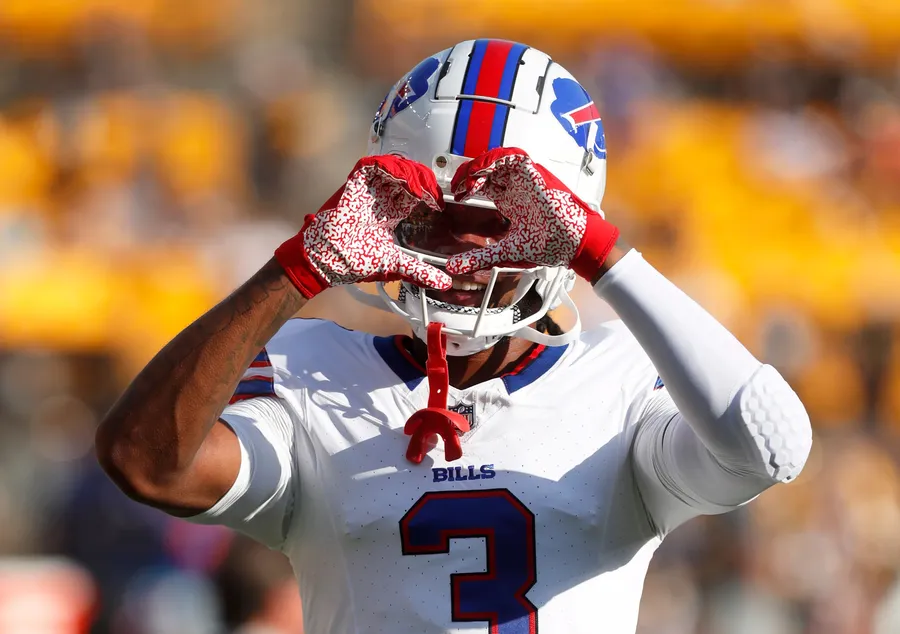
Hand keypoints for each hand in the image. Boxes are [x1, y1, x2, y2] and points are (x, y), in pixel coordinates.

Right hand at [275, 155, 452, 297]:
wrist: (330, 259)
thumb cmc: (355, 260)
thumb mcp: (395, 264)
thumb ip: (419, 271)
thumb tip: (444, 283)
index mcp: (389, 213)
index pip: (413, 194)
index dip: (428, 193)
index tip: (439, 203)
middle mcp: (380, 199)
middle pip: (406, 177)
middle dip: (423, 179)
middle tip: (433, 190)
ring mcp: (367, 191)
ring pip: (392, 167)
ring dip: (409, 172)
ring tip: (421, 186)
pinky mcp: (354, 186)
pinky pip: (371, 166)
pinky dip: (388, 167)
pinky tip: (402, 179)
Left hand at [446, 147, 618, 281]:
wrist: (573, 243)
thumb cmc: (548, 246)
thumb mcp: (504, 252)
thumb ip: (479, 258)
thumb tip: (452, 268)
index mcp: (513, 202)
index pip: (486, 185)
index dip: (469, 186)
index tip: (457, 195)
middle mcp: (517, 188)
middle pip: (488, 170)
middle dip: (469, 173)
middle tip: (457, 185)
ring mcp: (527, 180)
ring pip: (498, 160)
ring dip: (480, 165)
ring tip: (468, 179)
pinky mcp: (535, 175)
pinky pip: (514, 157)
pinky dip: (495, 160)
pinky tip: (482, 172)